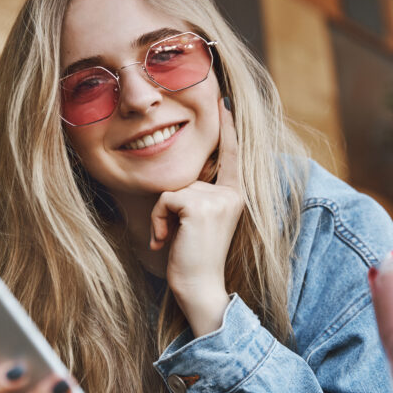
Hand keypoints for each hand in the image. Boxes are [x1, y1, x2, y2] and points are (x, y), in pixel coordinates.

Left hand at [149, 98, 242, 336]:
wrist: (200, 289)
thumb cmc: (194, 259)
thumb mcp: (201, 221)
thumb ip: (199, 196)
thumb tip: (183, 181)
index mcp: (234, 195)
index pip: (231, 155)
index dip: (229, 128)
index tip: (224, 103)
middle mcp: (231, 193)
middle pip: (184, 178)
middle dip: (169, 207)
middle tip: (174, 235)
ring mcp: (218, 199)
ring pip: (171, 190)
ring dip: (161, 216)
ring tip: (171, 239)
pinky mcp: (199, 206)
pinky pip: (164, 198)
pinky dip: (157, 220)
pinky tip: (165, 241)